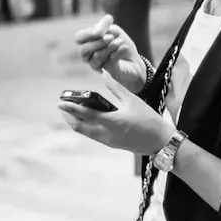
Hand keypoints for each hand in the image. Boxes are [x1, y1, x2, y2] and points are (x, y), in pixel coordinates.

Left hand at [59, 77, 174, 156]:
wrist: (160, 142)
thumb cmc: (149, 119)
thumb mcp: (133, 100)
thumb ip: (116, 88)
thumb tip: (105, 76)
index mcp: (112, 121)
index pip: (85, 114)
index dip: (70, 108)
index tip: (60, 103)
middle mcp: (106, 133)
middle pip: (79, 127)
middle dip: (68, 117)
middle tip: (63, 107)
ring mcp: (108, 141)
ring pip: (85, 132)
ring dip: (76, 122)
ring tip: (72, 112)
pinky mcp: (112, 144)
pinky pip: (93, 135)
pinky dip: (86, 127)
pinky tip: (87, 119)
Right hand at [74, 14, 147, 93]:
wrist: (135, 62)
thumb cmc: (122, 46)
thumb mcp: (115, 31)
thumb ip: (105, 27)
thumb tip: (97, 30)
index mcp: (88, 44)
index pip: (78, 38)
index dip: (87, 33)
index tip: (100, 30)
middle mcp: (89, 56)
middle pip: (84, 50)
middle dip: (98, 41)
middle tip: (111, 37)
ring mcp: (97, 66)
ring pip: (96, 56)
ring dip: (109, 46)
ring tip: (120, 41)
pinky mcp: (108, 72)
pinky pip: (108, 62)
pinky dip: (117, 52)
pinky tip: (122, 49)